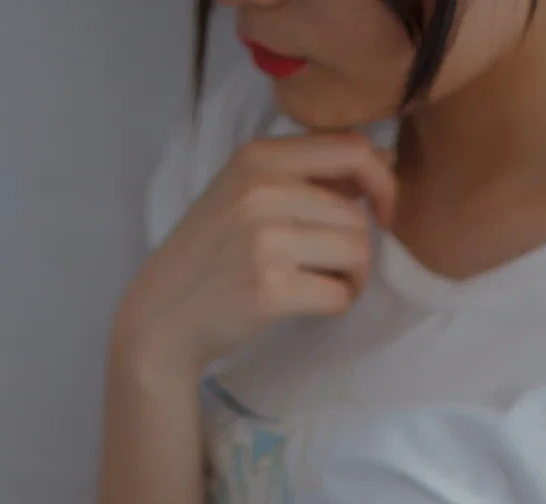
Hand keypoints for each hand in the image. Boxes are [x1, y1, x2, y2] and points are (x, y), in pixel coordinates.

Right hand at [116, 130, 396, 377]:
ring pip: (355, 252)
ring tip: (326, 285)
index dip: (382, 182)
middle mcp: (261, 189)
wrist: (163, 313)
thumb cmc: (211, 255)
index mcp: (259, 157)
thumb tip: (381, 158)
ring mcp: (264, 239)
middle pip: (357, 215)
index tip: (380, 213)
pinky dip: (337, 304)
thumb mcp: (245, 193)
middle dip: (360, 249)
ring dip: (353, 278)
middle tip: (338, 269)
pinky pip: (338, 294)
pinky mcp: (269, 288)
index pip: (352, 148)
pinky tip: (313, 305)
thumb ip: (304, 175)